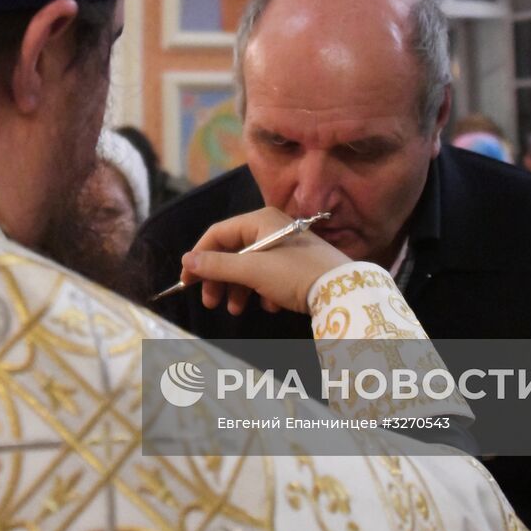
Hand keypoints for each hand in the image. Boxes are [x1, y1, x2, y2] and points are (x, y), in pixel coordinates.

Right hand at [179, 207, 349, 315]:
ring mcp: (285, 246)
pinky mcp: (297, 264)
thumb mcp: (252, 270)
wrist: (343, 290)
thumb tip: (187, 260)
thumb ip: (217, 266)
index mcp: (259, 220)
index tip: (187, 281)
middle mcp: (271, 227)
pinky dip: (263, 291)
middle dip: (219, 279)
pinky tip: (270, 305)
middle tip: (211, 303)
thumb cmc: (294, 274)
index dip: (199, 257)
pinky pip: (269, 275)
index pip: (218, 233)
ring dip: (239, 289)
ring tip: (236, 310)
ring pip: (250, 267)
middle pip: (233, 252)